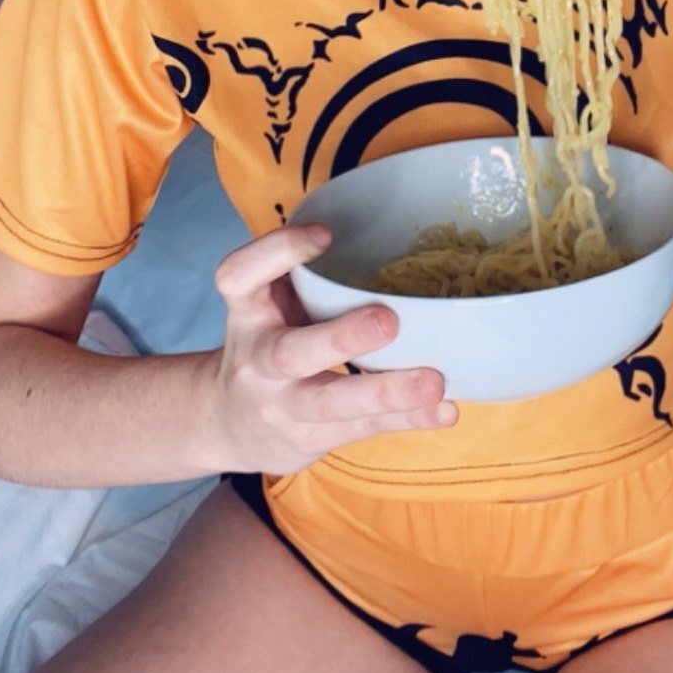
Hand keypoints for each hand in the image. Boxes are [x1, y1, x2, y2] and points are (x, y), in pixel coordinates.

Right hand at [207, 221, 455, 475]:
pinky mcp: (312, 438)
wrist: (229, 424)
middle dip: (339, 339)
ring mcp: (284, 405)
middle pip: (290, 353)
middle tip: (387, 321)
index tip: (326, 234)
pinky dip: (408, 420)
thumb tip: (390, 233)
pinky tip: (444, 411)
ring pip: (332, 404)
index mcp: (247, 312)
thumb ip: (305, 276)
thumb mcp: (267, 304)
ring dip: (386, 392)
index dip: (278, 252)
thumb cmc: (268, 341)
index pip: (239, 277)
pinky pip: (363, 428)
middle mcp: (258, 361)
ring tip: (433, 382)